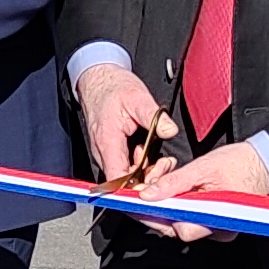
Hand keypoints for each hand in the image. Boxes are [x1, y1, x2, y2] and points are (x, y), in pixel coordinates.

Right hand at [77, 63, 176, 189]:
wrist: (98, 80)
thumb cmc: (113, 88)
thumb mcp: (138, 97)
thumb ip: (155, 117)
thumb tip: (170, 131)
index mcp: (107, 141)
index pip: (117, 178)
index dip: (136, 187)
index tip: (155, 184)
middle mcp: (103, 152)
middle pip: (123, 181)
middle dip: (147, 179)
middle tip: (165, 165)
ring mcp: (106, 153)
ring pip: (126, 176)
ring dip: (145, 172)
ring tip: (160, 159)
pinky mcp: (111, 151)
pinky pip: (126, 167)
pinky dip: (141, 166)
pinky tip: (150, 155)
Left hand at [138, 139, 268, 243]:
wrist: (267, 162)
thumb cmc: (241, 163)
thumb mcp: (202, 167)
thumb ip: (174, 182)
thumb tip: (148, 194)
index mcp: (215, 220)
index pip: (174, 227)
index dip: (151, 216)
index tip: (134, 203)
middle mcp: (217, 231)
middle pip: (174, 228)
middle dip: (154, 210)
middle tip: (140, 193)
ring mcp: (218, 229)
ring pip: (180, 223)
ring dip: (165, 207)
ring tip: (158, 186)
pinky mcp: (217, 222)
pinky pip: (191, 219)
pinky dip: (178, 207)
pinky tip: (173, 192)